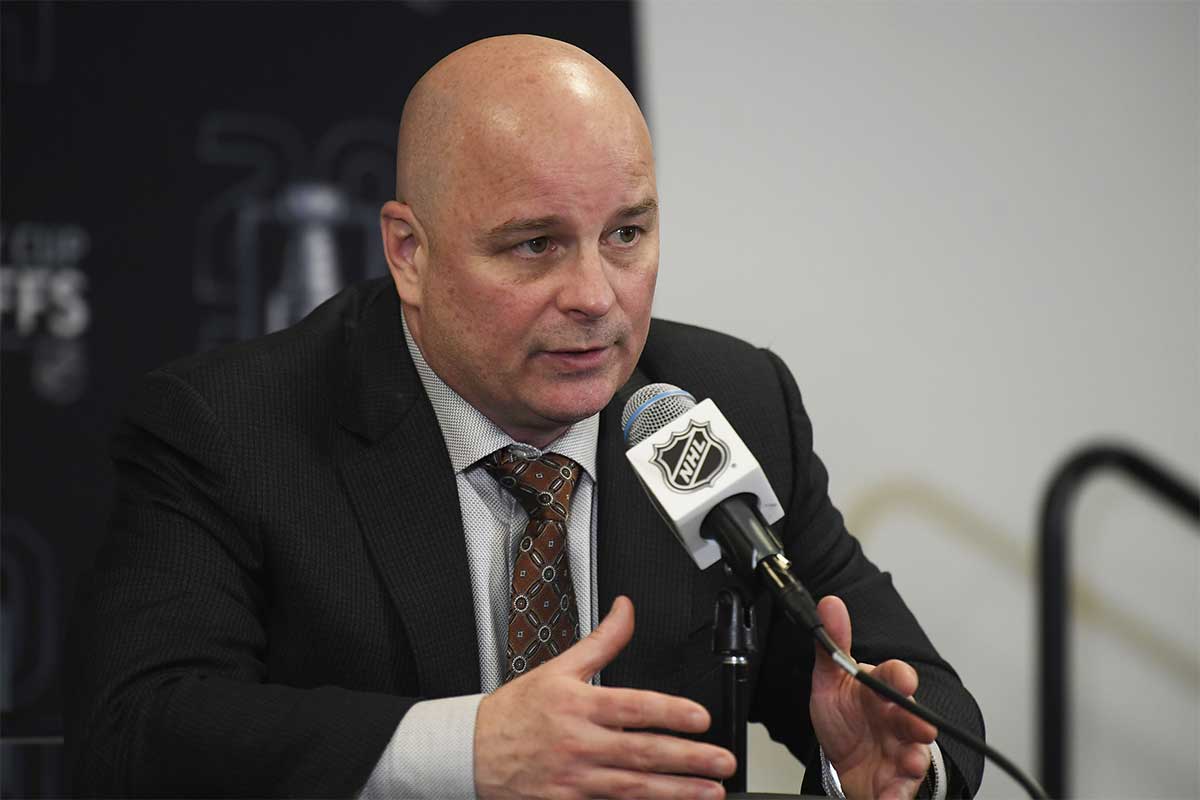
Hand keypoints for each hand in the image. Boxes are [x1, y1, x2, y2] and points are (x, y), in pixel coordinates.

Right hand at [473, 595, 735, 799]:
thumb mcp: (558, 667)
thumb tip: (626, 609)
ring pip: (633, 788)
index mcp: (579, 705)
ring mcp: (574, 779)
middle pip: (642, 752)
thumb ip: (602, 641)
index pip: (633, 708)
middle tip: (722, 762)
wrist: (470, 751)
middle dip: (688, 759)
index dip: (670, 713)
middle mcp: (579, 743)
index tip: (700, 718)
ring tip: (710, 793)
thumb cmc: (515, 712)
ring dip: (676, 792)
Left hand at [810, 596, 936, 799]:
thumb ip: (832, 644)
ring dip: (914, 760)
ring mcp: (899, 752)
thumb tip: (829, 604)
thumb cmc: (844, 716)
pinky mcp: (895, 783)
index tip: (901, 679)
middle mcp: (896, 721)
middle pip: (914, 719)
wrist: (841, 759)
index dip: (900, 677)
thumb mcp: (831, 680)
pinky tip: (890, 797)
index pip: (896, 678)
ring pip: (915, 755)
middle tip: (920, 726)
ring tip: (910, 764)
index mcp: (881, 692)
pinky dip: (897, 795)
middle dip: (917, 722)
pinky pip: (900, 791)